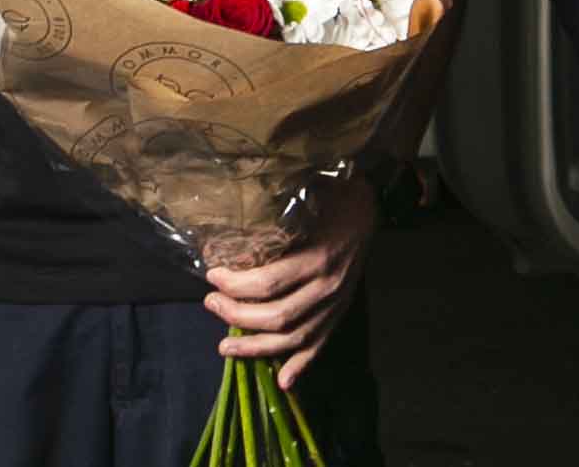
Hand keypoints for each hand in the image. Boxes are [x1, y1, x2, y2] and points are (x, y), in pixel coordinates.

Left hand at [207, 178, 382, 391]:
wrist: (368, 206)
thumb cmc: (332, 197)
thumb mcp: (305, 197)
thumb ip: (274, 214)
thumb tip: (232, 223)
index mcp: (317, 258)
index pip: (269, 283)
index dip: (235, 285)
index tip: (212, 274)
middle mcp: (327, 288)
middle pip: (276, 316)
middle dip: (236, 315)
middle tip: (211, 303)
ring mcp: (335, 305)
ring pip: (293, 339)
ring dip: (255, 348)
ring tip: (224, 347)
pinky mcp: (340, 314)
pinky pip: (320, 346)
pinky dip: (301, 366)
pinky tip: (282, 382)